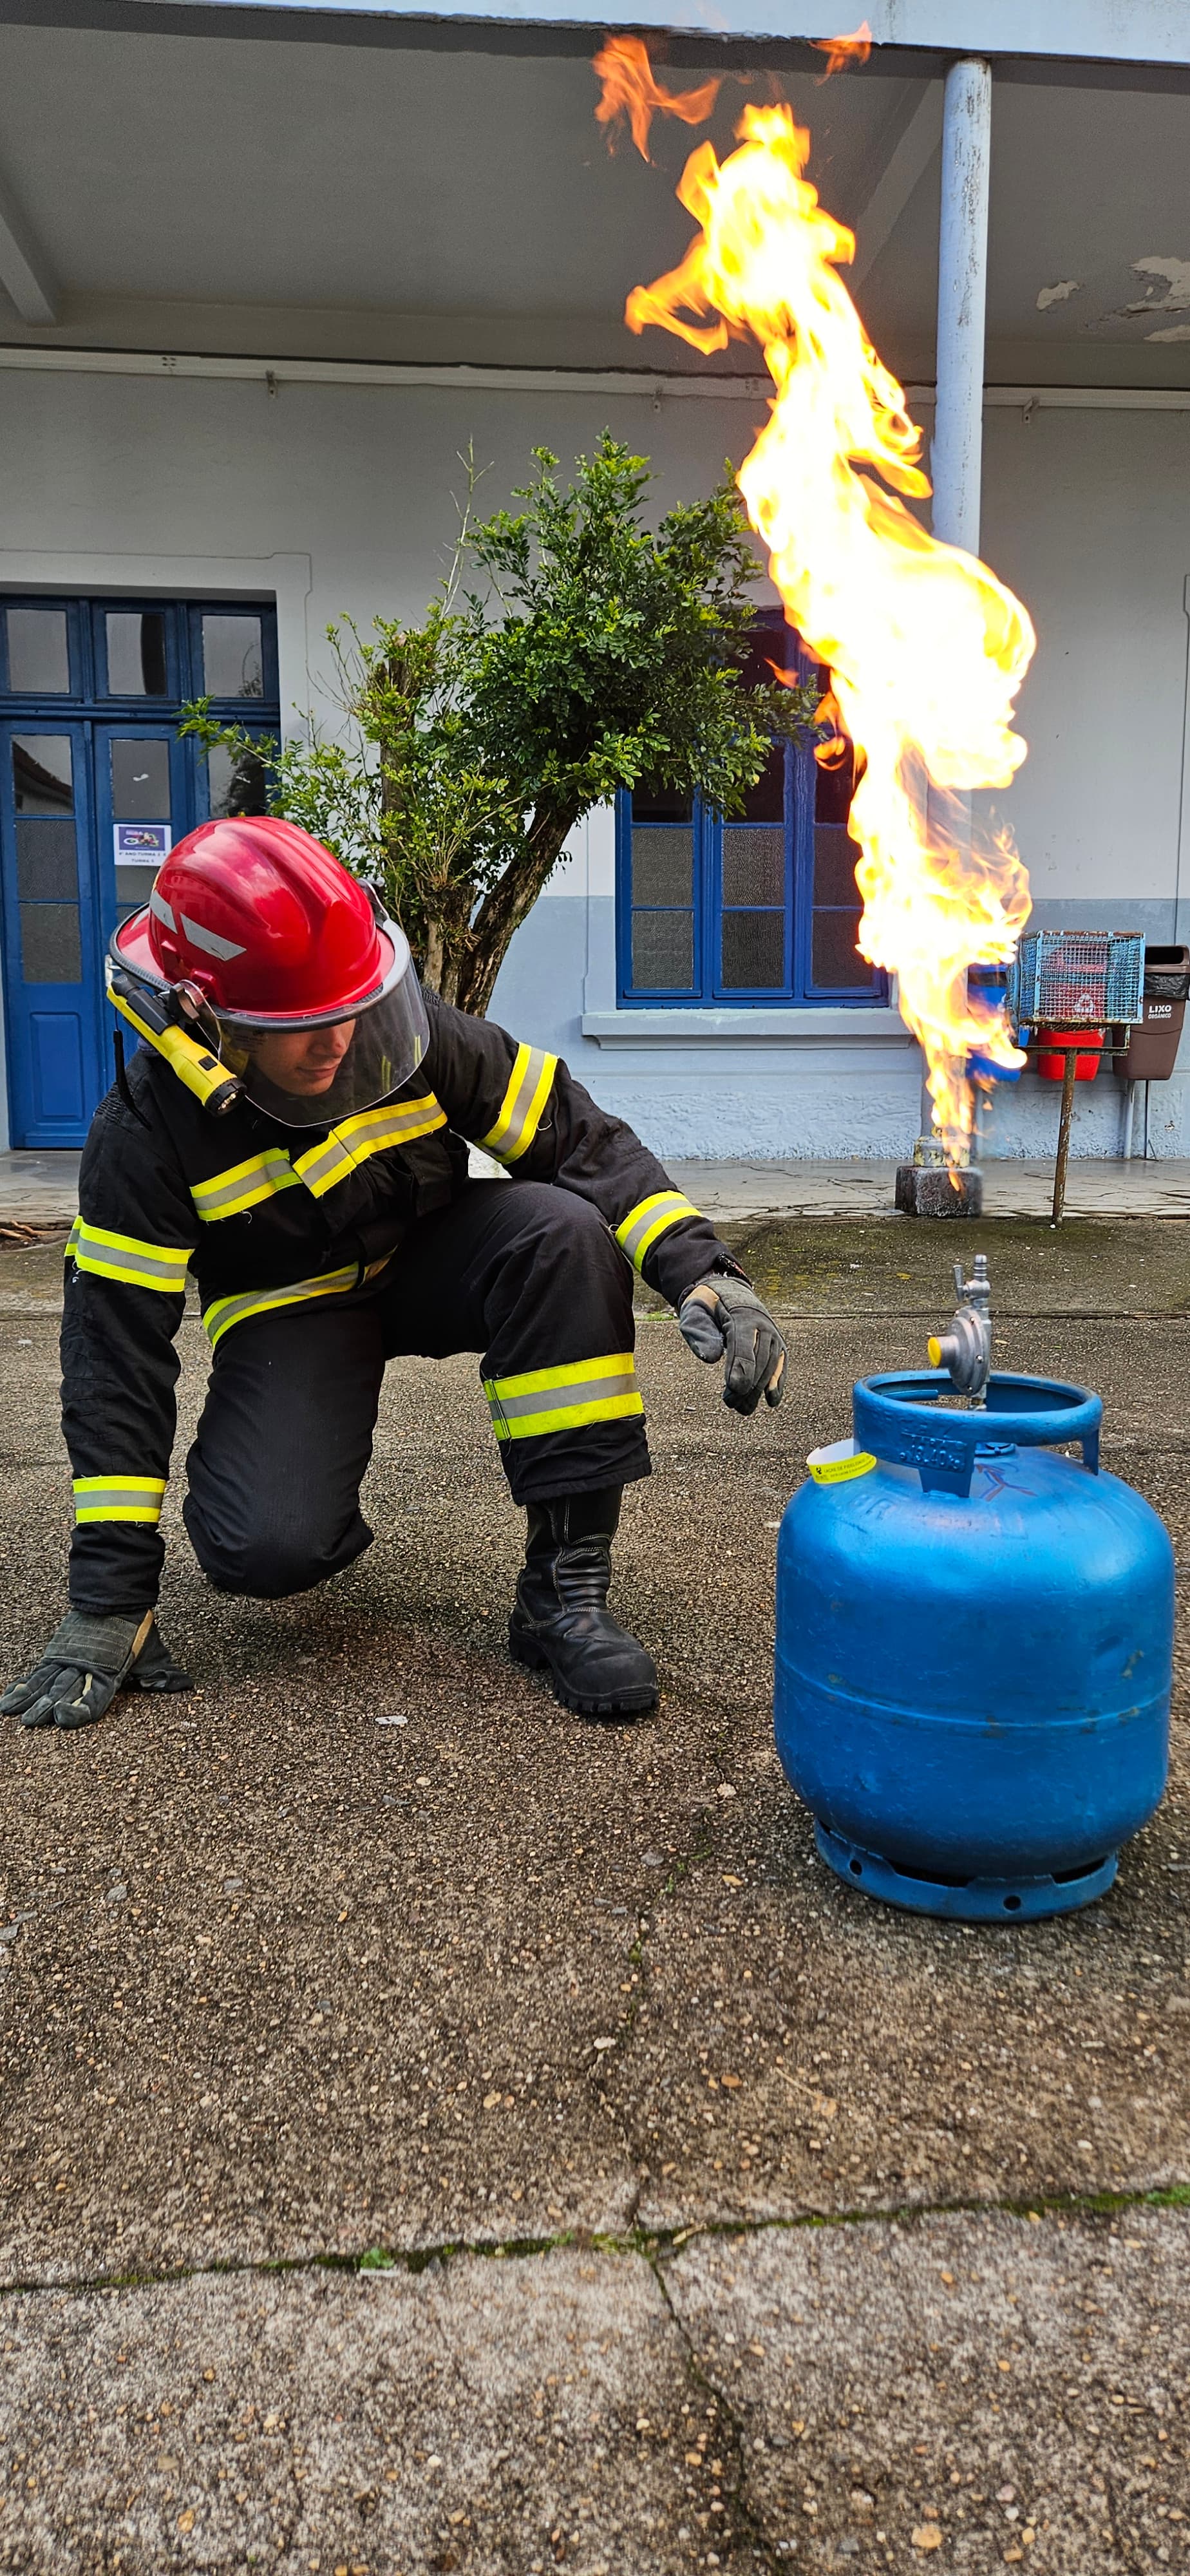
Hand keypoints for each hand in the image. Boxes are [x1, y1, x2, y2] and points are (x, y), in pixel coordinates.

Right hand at [0, 1611, 191, 1731]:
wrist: (117, 1595)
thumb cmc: (136, 1630)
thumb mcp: (153, 1652)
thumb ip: (162, 1674)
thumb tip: (185, 1686)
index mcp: (109, 1672)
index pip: (92, 1696)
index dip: (77, 1709)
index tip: (63, 1718)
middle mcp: (85, 1666)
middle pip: (62, 1689)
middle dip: (45, 1707)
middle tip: (30, 1722)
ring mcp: (67, 1658)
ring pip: (44, 1681)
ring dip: (27, 1698)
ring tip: (10, 1713)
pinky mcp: (56, 1651)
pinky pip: (36, 1671)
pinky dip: (21, 1684)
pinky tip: (7, 1698)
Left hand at [678, 1274, 786, 1415]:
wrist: (730, 1293)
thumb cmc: (708, 1307)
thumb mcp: (695, 1314)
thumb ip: (700, 1334)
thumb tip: (711, 1359)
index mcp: (740, 1315)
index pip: (743, 1345)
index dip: (740, 1367)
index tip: (733, 1387)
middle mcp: (763, 1325)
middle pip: (758, 1360)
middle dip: (745, 1385)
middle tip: (729, 1402)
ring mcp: (774, 1335)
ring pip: (770, 1366)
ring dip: (757, 1390)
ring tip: (742, 1408)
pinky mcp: (778, 1345)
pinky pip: (780, 1366)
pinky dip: (777, 1383)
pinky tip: (771, 1401)